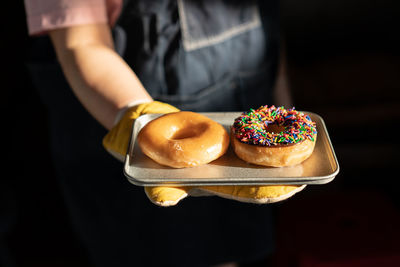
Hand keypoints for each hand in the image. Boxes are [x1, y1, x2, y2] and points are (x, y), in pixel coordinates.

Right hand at [103, 101, 305, 206]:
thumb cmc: (149, 154)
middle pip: (260, 177)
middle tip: (309, 166)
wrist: (145, 128)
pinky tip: (285, 123)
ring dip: (280, 153)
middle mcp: (224, 171)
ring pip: (259, 158)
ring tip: (306, 144)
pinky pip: (251, 137)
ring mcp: (226, 153)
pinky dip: (266, 133)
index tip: (290, 187)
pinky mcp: (227, 136)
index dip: (267, 191)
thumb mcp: (149, 172)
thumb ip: (157, 186)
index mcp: (211, 183)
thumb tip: (163, 201)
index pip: (244, 192)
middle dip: (283, 174)